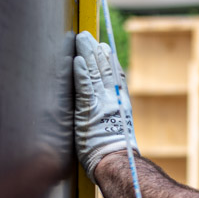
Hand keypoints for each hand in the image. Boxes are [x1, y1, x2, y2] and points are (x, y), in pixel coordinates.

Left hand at [73, 31, 137, 178]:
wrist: (116, 161)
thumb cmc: (115, 154)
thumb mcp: (118, 132)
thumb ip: (112, 119)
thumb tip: (107, 118)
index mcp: (120, 104)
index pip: (116, 77)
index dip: (110, 61)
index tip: (105, 48)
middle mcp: (113, 99)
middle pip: (105, 70)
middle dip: (96, 51)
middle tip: (88, 36)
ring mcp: (102, 103)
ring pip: (95, 74)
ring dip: (87, 55)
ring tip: (81, 40)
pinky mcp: (89, 110)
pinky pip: (85, 87)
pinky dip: (81, 73)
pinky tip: (78, 60)